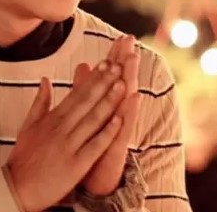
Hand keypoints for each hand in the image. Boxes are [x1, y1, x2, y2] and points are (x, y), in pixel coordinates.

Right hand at [6, 62, 125, 211]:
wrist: (17, 187)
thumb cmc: (23, 157)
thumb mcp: (28, 126)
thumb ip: (40, 102)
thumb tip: (45, 80)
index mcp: (51, 119)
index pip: (76, 94)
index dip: (92, 78)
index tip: (105, 64)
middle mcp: (61, 129)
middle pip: (86, 102)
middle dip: (104, 82)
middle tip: (118, 66)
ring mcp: (70, 146)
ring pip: (93, 120)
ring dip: (109, 101)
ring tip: (122, 84)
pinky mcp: (76, 164)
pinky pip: (95, 145)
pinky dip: (107, 132)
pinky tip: (119, 119)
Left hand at [73, 35, 141, 195]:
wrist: (94, 180)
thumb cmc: (89, 147)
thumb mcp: (84, 115)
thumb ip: (83, 90)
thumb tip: (83, 65)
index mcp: (104, 106)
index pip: (110, 77)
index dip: (115, 57)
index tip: (120, 36)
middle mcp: (115, 114)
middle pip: (121, 82)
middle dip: (125, 61)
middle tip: (130, 39)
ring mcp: (118, 128)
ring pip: (125, 99)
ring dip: (129, 79)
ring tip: (133, 59)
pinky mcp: (118, 143)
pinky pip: (124, 125)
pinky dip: (128, 111)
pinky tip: (133, 95)